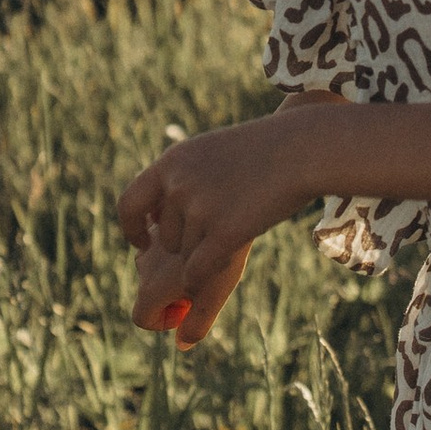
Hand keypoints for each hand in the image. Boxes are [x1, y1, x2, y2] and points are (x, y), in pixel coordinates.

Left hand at [115, 117, 309, 342]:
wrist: (302, 150)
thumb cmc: (263, 151)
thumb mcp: (212, 153)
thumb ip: (181, 180)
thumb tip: (156, 217)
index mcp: (170, 162)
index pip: (128, 205)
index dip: (133, 229)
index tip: (144, 243)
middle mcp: (178, 184)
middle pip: (166, 238)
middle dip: (187, 244)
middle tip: (221, 228)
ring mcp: (200, 208)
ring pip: (186, 255)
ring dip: (208, 251)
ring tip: (241, 222)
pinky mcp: (223, 232)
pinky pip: (196, 272)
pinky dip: (201, 279)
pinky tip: (222, 266)